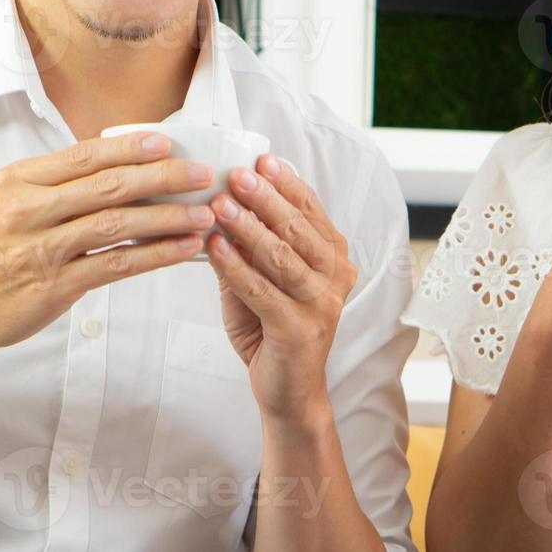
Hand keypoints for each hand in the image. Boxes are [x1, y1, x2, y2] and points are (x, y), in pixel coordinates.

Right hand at [0, 132, 214, 359]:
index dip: (132, 147)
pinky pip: (116, 265)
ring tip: (205, 213)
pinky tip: (183, 249)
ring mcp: (41, 249)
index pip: (86, 155)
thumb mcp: (8, 202)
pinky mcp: (53, 287)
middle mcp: (29, 210)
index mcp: (20, 181)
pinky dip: (155, 254)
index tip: (169, 142)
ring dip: (168, 217)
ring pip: (118, 223)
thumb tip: (118, 164)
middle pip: (109, 185)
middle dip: (164, 177)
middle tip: (203, 173)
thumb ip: (56, 185)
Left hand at [204, 154, 357, 423]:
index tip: (262, 159)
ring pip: (283, 256)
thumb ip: (249, 247)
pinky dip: (236, 266)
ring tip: (220, 205)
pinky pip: (263, 290)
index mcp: (334, 259)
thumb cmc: (272, 329)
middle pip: (298, 228)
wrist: (289, 392)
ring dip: (249, 227)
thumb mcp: (262, 280)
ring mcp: (322, 305)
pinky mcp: (299, 330)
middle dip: (265, 197)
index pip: (311, 211)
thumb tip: (222, 202)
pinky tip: (215, 246)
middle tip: (236, 174)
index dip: (287, 183)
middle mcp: (336, 278)